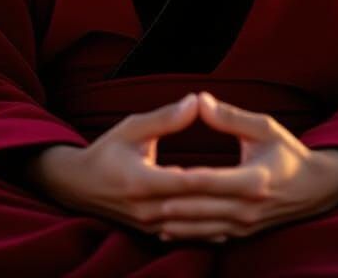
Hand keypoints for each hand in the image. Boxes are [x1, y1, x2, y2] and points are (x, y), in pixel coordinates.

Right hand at [25, 92, 240, 236]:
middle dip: (228, 201)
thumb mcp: (132, 126)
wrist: (76, 186)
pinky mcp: (150, 232)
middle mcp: (147, 209)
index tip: (243, 173)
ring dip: (221, 220)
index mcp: (142, 181)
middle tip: (262, 195)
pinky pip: (183, 234)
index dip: (216, 178)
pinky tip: (228, 226)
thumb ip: (166, 117)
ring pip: (192, 226)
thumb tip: (196, 101)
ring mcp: (148, 225)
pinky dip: (206, 231)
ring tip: (252, 212)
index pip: (186, 181)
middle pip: (195, 207)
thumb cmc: (105, 150)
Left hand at [154, 91, 337, 243]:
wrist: (316, 188)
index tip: (156, 174)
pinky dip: (190, 234)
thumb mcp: (264, 128)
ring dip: (177, 224)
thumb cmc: (288, 152)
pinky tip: (170, 230)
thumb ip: (229, 116)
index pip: (210, 180)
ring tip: (148, 216)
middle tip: (140, 200)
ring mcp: (247, 225)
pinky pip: (212, 237)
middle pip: (202, 208)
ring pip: (204, 228)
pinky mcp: (245, 234)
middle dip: (171, 205)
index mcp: (253, 180)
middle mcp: (248, 208)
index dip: (183, 178)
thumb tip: (199, 100)